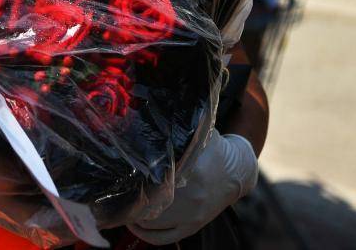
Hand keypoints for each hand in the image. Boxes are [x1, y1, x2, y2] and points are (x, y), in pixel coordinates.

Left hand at [129, 129, 257, 245]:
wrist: (239, 172)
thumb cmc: (215, 149)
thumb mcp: (200, 134)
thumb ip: (178, 129)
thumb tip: (148, 118)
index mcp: (193, 171)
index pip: (155, 178)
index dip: (136, 179)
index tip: (123, 174)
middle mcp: (192, 197)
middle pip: (149, 203)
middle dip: (130, 198)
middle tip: (117, 190)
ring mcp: (192, 216)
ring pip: (153, 224)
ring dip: (134, 217)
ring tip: (122, 205)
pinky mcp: (193, 227)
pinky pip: (164, 238)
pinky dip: (146, 233)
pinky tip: (135, 224)